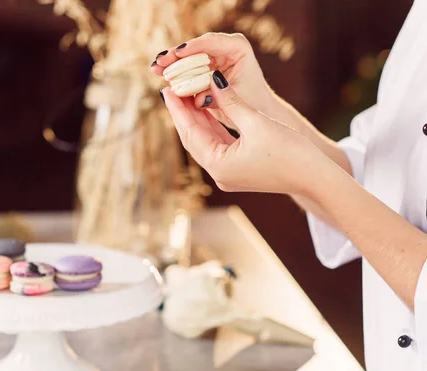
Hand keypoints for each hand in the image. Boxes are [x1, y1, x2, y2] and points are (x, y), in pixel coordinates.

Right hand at [151, 33, 273, 112]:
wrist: (258, 110)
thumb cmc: (252, 104)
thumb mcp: (235, 99)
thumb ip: (217, 94)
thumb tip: (198, 96)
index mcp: (237, 48)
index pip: (211, 42)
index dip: (192, 47)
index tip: (177, 53)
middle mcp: (224, 48)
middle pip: (195, 48)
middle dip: (176, 55)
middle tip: (160, 62)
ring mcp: (214, 57)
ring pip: (189, 57)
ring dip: (172, 63)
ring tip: (156, 68)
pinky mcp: (206, 68)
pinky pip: (188, 68)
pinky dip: (175, 72)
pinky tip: (161, 74)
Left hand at [161, 70, 331, 195]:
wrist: (315, 177)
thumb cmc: (289, 151)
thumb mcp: (256, 122)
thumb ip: (230, 102)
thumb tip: (211, 81)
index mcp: (219, 165)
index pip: (190, 133)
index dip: (178, 110)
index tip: (166, 90)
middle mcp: (219, 173)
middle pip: (194, 139)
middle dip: (184, 114)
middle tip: (172, 89)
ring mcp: (228, 174)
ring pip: (206, 142)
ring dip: (197, 119)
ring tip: (185, 95)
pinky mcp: (238, 170)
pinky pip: (218, 146)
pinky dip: (212, 128)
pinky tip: (206, 110)